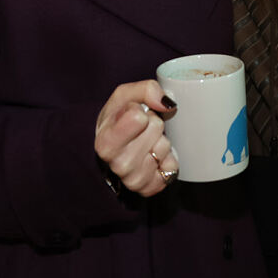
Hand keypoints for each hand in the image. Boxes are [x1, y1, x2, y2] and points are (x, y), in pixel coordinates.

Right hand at [94, 80, 177, 196]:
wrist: (116, 147)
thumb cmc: (119, 119)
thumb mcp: (125, 96)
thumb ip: (146, 90)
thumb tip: (167, 104)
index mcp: (105, 142)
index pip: (138, 118)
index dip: (140, 109)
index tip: (133, 113)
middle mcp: (118, 164)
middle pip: (155, 129)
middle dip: (153, 123)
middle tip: (142, 128)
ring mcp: (134, 180)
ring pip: (164, 147)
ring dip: (160, 140)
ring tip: (147, 142)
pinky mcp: (150, 188)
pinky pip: (172, 167)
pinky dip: (168, 159)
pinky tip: (154, 156)